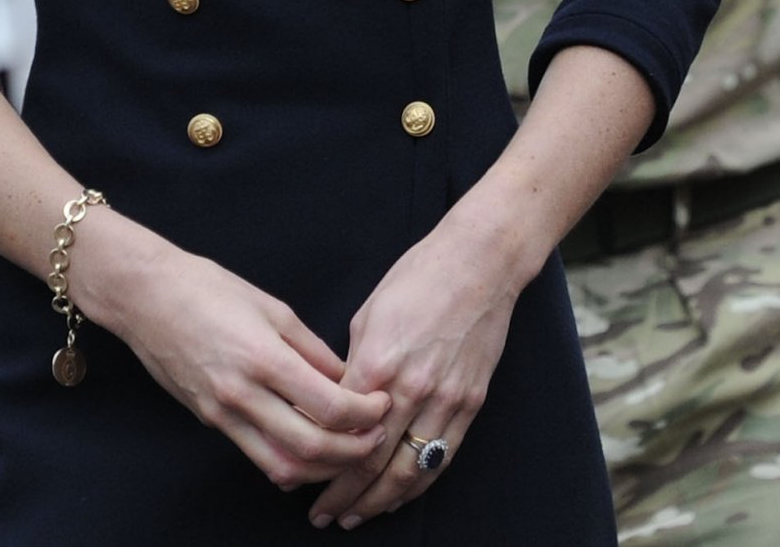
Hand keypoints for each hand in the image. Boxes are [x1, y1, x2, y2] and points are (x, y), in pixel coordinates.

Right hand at [86, 233, 391, 490]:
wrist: (146, 297)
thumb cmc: (207, 288)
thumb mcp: (270, 306)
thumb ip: (310, 348)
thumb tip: (345, 378)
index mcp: (263, 356)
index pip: (328, 405)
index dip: (365, 413)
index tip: (383, 406)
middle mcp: (242, 393)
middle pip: (311, 447)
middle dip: (353, 451)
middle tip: (376, 437)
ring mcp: (223, 412)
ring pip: (283, 466)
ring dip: (323, 468)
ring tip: (347, 451)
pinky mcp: (209, 420)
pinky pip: (256, 455)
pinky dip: (288, 463)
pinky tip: (308, 450)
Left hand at [307, 218, 516, 528]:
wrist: (478, 263)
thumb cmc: (418, 277)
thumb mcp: (369, 315)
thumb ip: (354, 364)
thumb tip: (338, 400)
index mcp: (377, 363)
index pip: (340, 431)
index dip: (319, 462)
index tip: (301, 477)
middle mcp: (411, 389)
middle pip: (371, 462)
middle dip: (343, 495)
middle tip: (322, 514)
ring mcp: (445, 400)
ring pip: (408, 472)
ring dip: (378, 501)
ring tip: (355, 516)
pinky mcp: (470, 403)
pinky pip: (441, 458)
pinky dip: (417, 485)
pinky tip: (398, 497)